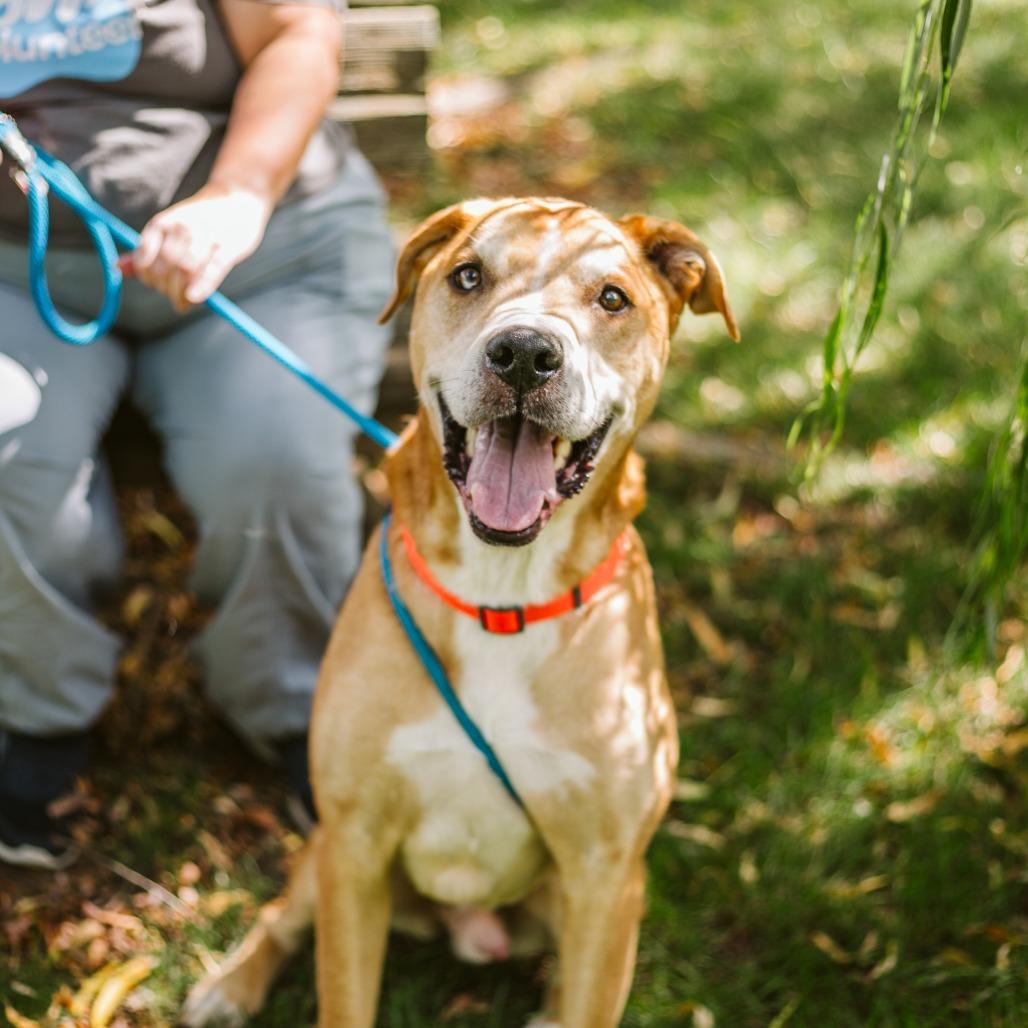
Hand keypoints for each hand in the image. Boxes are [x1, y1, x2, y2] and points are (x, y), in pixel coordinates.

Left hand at [127, 185, 272, 310]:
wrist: (237, 199)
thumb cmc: (200, 220)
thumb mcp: (168, 227)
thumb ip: (145, 250)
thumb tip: (118, 268)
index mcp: (162, 224)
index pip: (145, 260)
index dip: (147, 279)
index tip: (156, 285)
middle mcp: (181, 228)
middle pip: (165, 269)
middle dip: (166, 289)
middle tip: (174, 297)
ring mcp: (206, 237)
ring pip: (185, 271)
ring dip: (181, 293)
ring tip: (184, 302)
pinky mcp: (227, 248)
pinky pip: (212, 270)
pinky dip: (201, 286)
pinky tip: (193, 298)